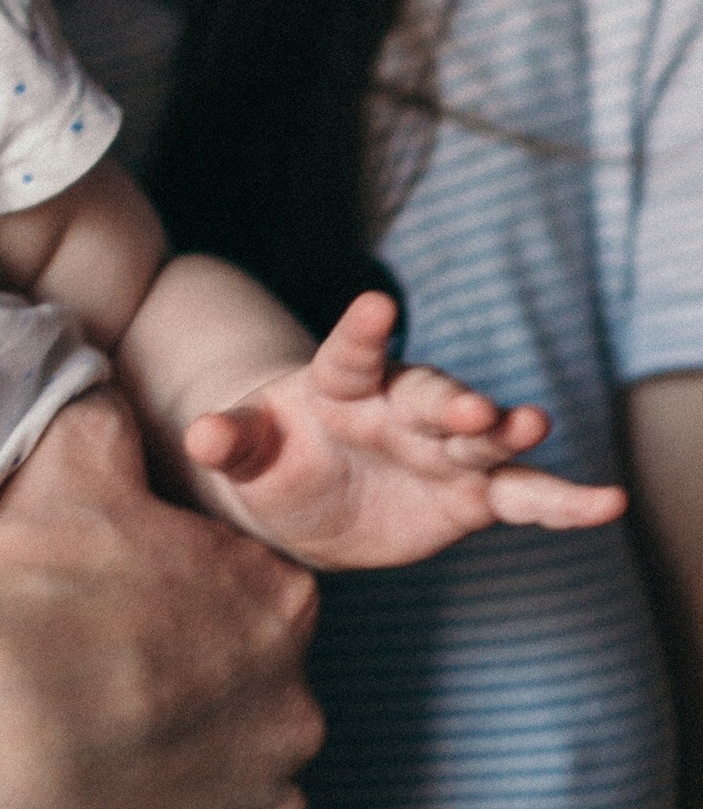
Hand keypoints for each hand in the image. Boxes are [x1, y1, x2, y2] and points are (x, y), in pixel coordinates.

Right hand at [0, 387, 323, 808]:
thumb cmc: (22, 594)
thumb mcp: (64, 462)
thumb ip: (106, 414)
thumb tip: (106, 373)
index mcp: (275, 603)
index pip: (251, 601)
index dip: (178, 607)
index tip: (113, 619)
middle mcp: (296, 710)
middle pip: (254, 699)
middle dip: (190, 699)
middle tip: (93, 695)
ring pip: (238, 790)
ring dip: (181, 782)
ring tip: (87, 770)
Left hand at [184, 294, 628, 568]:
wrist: (308, 500)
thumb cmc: (273, 458)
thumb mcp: (246, 452)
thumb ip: (232, 441)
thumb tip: (200, 436)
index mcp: (339, 383)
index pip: (350, 351)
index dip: (362, 329)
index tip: (378, 304)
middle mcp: (400, 408)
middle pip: (429, 395)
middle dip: (452, 400)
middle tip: (474, 408)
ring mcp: (441, 450)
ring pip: (483, 439)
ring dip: (508, 433)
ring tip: (533, 426)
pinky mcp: (472, 496)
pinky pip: (523, 497)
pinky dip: (564, 501)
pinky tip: (607, 503)